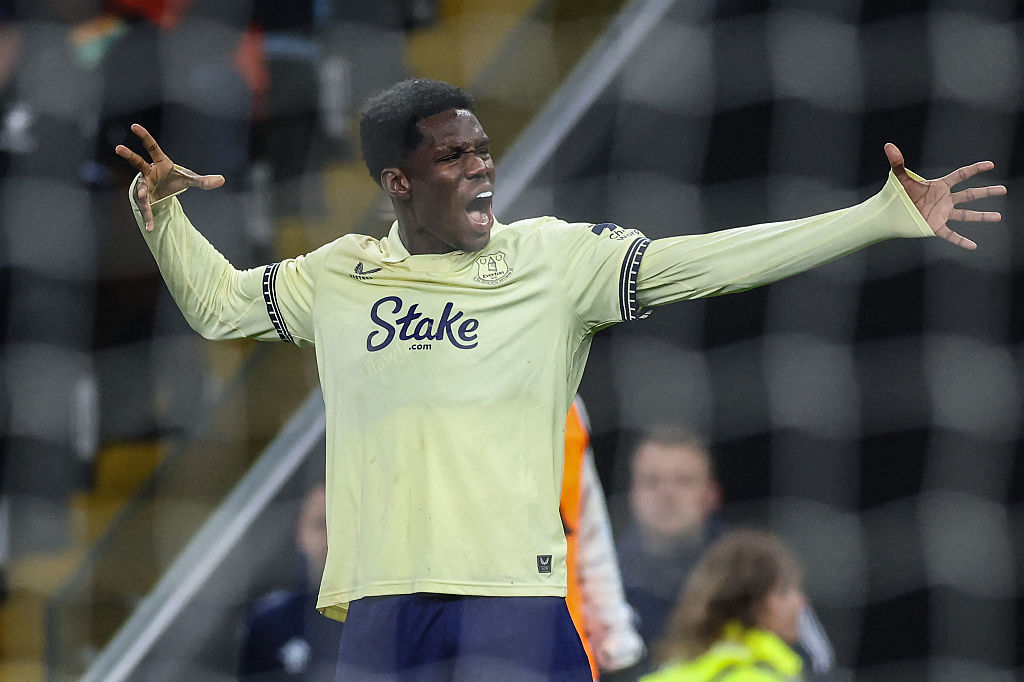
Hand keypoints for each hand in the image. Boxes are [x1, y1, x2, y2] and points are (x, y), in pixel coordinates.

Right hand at [115, 123, 224, 231]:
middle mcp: (148, 172)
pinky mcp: (143, 199)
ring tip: (144, 198)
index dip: (144, 136)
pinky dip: (148, 217)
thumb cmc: (174, 179)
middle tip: (119, 148)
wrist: (164, 192)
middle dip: (128, 155)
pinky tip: (150, 228)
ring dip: (142, 193)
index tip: (134, 125)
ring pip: (140, 189)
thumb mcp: (189, 179)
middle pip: (136, 162)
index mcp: (159, 163)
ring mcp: (143, 185)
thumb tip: (222, 180)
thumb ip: (204, 181)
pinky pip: (145, 207)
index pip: (151, 147)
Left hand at [885, 142, 1005, 249]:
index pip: (961, 175)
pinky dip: (961, 241)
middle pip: (969, 195)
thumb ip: (897, 161)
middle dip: (986, 192)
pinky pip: (951, 235)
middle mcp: (944, 200)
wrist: (887, 213)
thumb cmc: (894, 194)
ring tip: (998, 216)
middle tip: (1003, 189)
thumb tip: (888, 145)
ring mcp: (941, 214)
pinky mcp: (935, 227)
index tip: (990, 165)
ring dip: (982, 216)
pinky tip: (973, 246)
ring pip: (966, 215)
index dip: (975, 169)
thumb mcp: (898, 177)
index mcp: (938, 186)